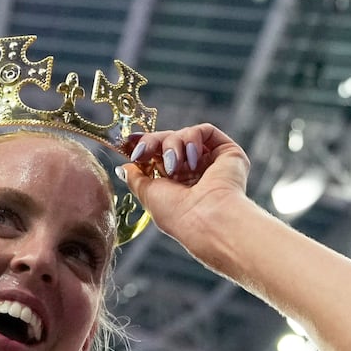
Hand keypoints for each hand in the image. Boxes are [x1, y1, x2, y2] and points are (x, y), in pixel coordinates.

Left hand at [116, 124, 251, 248]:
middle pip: (168, 140)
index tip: (127, 144)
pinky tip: (191, 159)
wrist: (207, 219)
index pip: (157, 155)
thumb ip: (135, 177)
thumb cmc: (177, 214)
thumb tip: (123, 168)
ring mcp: (211, 162)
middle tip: (143, 153)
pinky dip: (192, 139)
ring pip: (184, 134)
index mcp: (176, 183)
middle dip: (152, 143)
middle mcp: (194, 172)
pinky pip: (205, 131)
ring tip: (175, 167)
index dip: (143, 146)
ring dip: (173, 145)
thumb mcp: (147, 193)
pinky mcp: (228, 153)